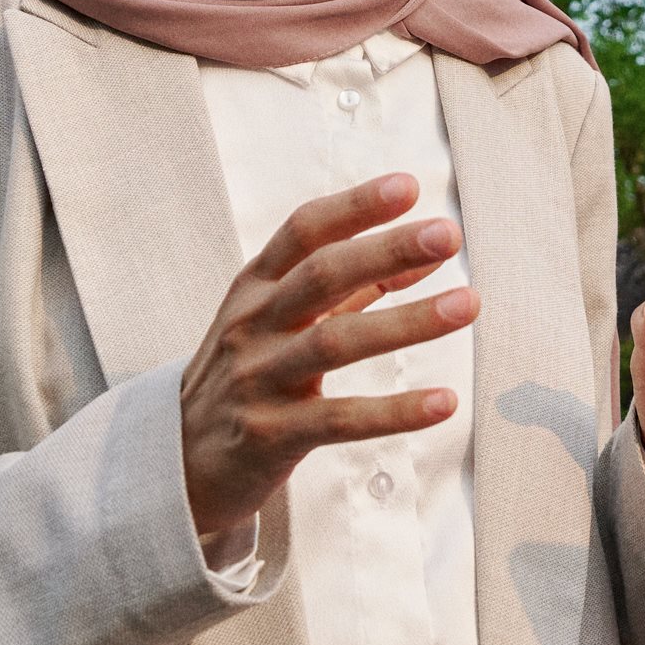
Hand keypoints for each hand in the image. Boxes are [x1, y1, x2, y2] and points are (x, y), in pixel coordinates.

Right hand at [180, 174, 474, 546]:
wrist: (178, 459)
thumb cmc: (247, 376)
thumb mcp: (285, 321)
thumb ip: (354, 290)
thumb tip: (425, 259)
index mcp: (255, 288)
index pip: (304, 231)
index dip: (355, 206)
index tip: (409, 186)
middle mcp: (253, 325)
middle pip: (322, 275)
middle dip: (387, 249)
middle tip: (447, 234)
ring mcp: (259, 379)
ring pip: (336, 342)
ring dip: (406, 322)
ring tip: (467, 304)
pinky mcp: (271, 435)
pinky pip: (340, 419)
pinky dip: (395, 411)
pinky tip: (444, 401)